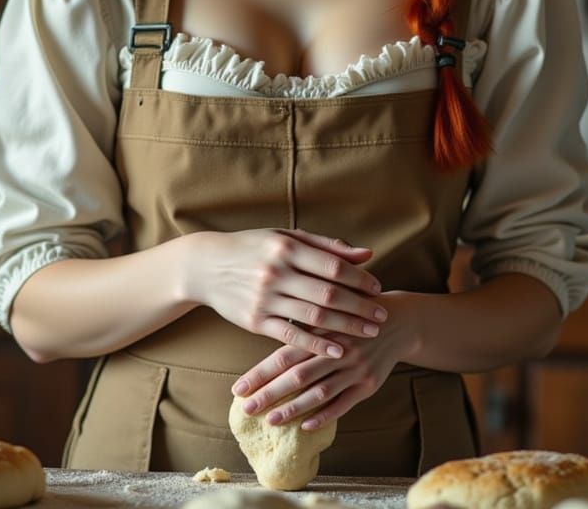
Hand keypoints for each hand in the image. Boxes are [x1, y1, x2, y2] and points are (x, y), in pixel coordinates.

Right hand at [185, 228, 386, 358]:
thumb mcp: (287, 237)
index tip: (378, 288)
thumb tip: (366, 255)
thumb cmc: (252, 247)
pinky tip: (337, 350)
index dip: (359, 278)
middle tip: (382, 316)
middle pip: (328, 293)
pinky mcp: (256, 321)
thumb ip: (327, 247)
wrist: (206, 266)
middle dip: (359, 307)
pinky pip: (291, 336)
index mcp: (287, 247)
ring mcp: (265, 298)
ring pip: (314, 316)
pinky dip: (317, 344)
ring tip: (368, 332)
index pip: (333, 266)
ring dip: (345, 327)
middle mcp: (277, 272)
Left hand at [230, 291, 416, 429]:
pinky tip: (306, 426)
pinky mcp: (368, 383)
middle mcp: (336, 349)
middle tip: (246, 409)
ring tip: (270, 420)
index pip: (283, 354)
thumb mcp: (328, 309)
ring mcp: (353, 368)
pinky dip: (325, 415)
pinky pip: (344, 403)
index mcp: (320, 330)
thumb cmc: (352, 312)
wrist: (397, 320)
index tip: (237, 389)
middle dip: (269, 394)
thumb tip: (264, 329)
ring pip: (319, 392)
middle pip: (297, 375)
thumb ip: (301, 324)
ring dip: (293, 408)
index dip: (260, 373)